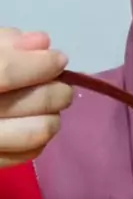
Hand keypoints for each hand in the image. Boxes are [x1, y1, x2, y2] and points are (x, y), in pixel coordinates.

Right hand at [0, 28, 72, 168]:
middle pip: (25, 104)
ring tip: (50, 107)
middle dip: (55, 93)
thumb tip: (41, 43)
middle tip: (61, 87)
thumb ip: (3, 45)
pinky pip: (27, 154)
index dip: (38, 65)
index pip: (6, 73)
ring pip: (34, 133)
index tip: (59, 60)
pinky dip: (39, 138)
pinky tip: (33, 124)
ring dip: (51, 117)